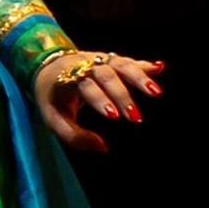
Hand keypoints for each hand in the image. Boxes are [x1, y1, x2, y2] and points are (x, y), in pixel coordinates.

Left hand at [33, 49, 164, 154]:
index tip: (114, 116)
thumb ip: (74, 136)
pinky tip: (161, 67)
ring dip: (139, 77)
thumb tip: (103, 148)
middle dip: (122, 95)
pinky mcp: (111, 60)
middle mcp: (84, 65)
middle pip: (106, 76)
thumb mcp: (53, 118)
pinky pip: (128, 61)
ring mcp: (99, 59)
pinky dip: (144, 65)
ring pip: (120, 64)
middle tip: (136, 117)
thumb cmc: (52, 98)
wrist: (48, 66)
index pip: (85, 87)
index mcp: (66, 78)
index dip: (99, 100)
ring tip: (157, 92)